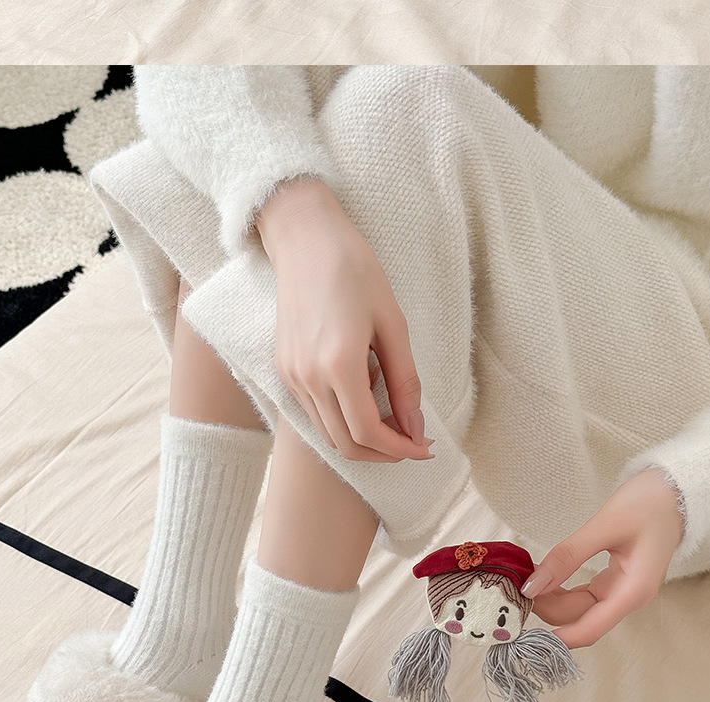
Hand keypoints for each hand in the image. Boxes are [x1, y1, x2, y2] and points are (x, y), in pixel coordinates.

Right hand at [255, 177, 433, 463]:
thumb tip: (416, 426)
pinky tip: (365, 401)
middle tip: (412, 443)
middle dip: (383, 454)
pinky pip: (315, 415)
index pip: (369, 432)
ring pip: (329, 436)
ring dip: (363, 442)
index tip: (425, 447)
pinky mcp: (284, 371)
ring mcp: (291, 377)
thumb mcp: (393, 323)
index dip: (400, 449)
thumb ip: (406, 380)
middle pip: (346, 445)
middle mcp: (309, 378)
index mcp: (339, 364)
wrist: (305, 240)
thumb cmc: (355, 270)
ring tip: (394, 425)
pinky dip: (343, 422)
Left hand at [521, 469, 684, 646]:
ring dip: (553, 600)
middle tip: (518, 586)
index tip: (525, 629)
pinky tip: (545, 578)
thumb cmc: (649, 503)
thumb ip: (567, 556)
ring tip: (528, 580)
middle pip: (581, 618)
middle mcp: (629, 597)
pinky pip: (584, 594)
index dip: (557, 637)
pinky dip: (563, 589)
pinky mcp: (615, 580)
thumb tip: (532, 585)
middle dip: (548, 609)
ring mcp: (622, 590)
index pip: (590, 630)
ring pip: (580, 608)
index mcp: (633, 592)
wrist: (675, 489)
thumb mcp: (604, 526)